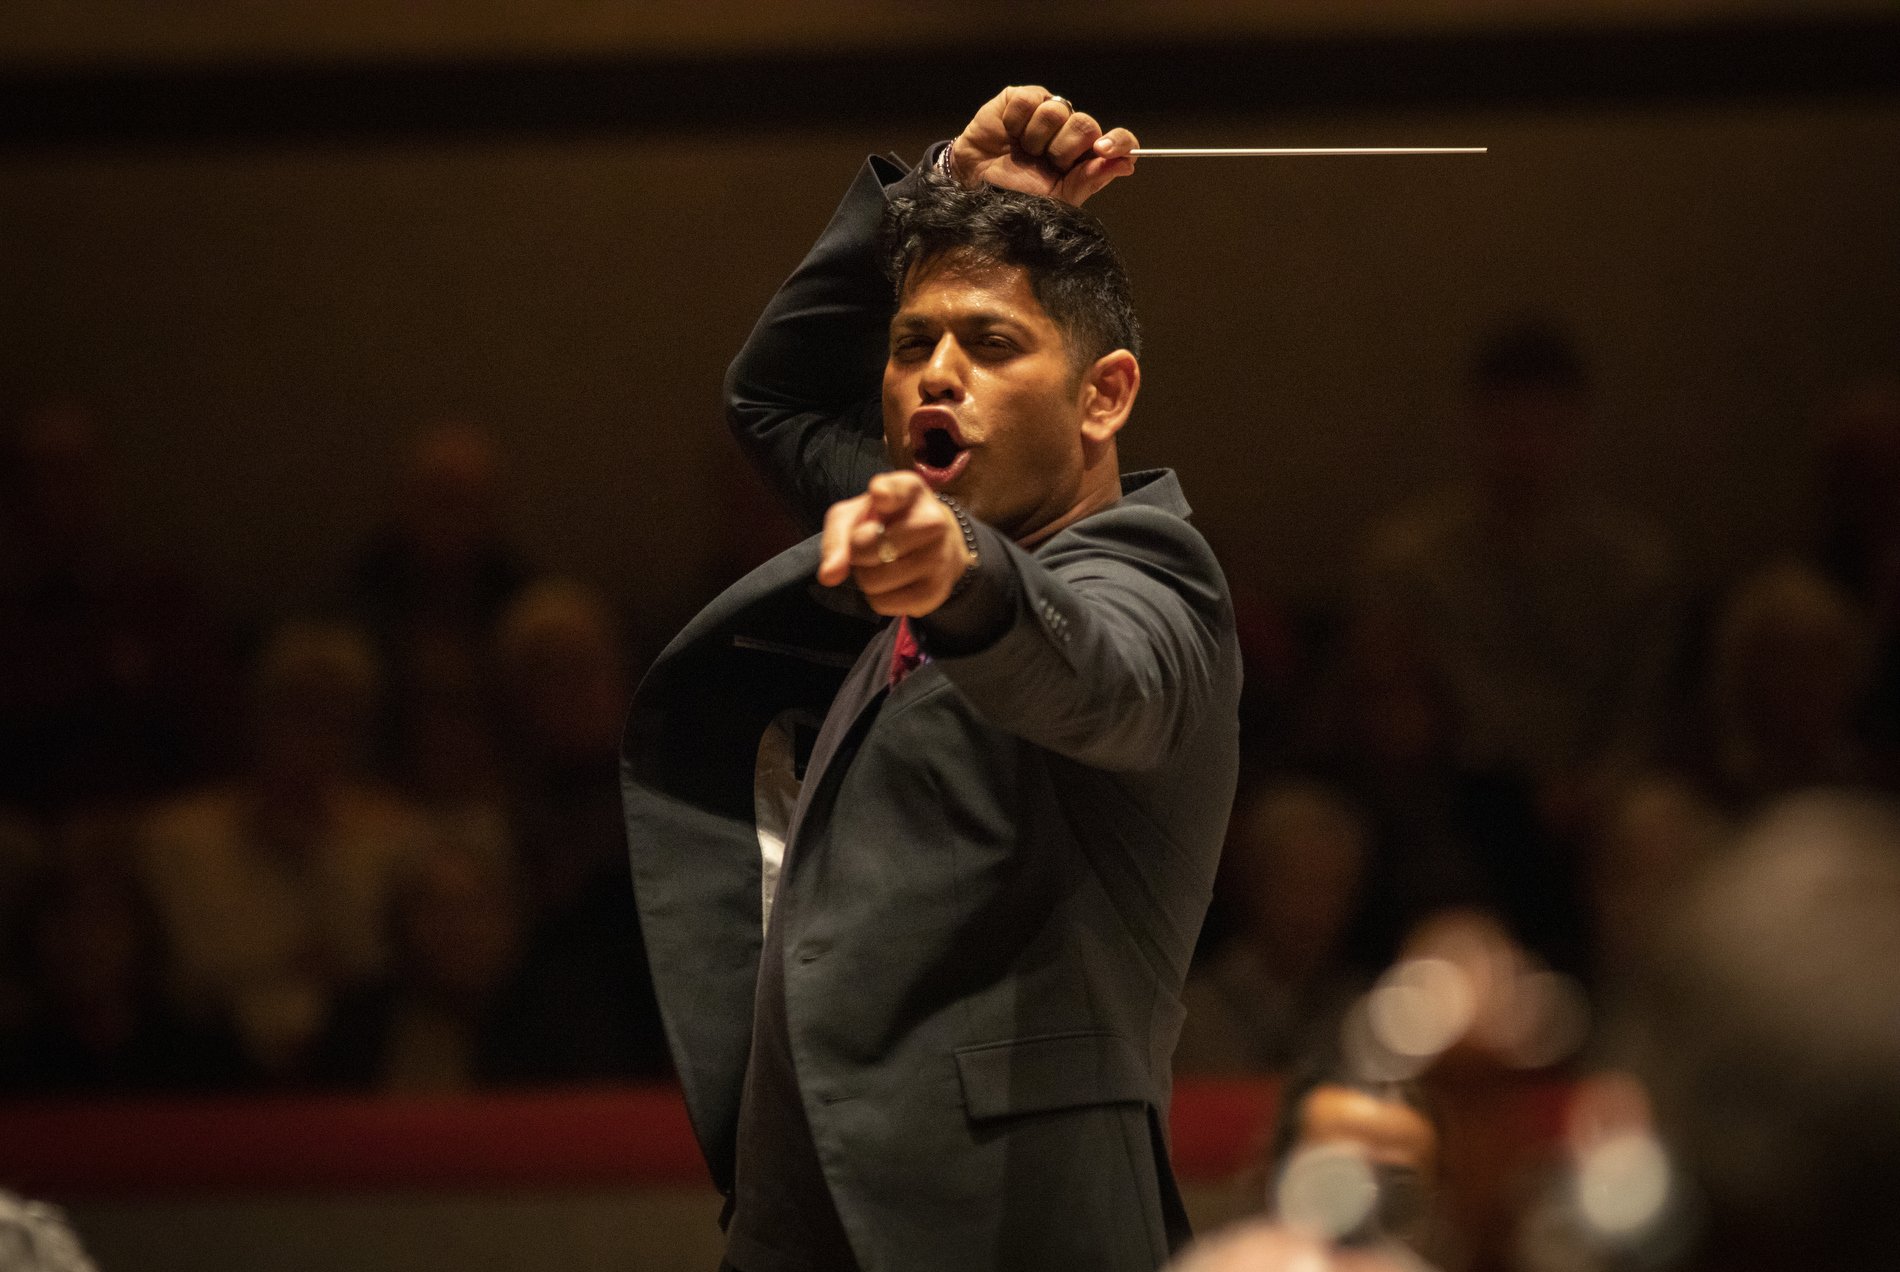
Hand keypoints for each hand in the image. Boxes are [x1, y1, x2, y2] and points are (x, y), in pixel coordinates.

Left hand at [817, 472, 973, 616]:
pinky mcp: (937, 591)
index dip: (884, 494)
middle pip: (867, 547)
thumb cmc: (886, 524)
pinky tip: (894, 582)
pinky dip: (879, 598)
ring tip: (883, 563)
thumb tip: (829, 576)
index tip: (879, 495)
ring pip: (873, 581)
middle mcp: (934, 521)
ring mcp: (940, 558)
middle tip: (871, 545)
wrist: (935, 545)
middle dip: (857, 552)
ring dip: (867, 578)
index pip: (896, 491)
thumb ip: (837, 538)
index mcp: (911, 490)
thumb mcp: (855, 516)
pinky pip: (884, 605)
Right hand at [947, 85, 1137, 205]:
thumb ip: (1091, 180)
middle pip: (1087, 124)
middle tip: (1045, 163)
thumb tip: (1127, 164)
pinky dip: (1016, 121)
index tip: (1103, 150)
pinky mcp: (1020, 99)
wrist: (975, 193)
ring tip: (1022, 151)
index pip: (1118, 141)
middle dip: (1064, 148)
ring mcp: (1045, 113)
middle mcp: (1070, 132)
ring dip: (1037, 138)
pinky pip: (1030, 99)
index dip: (1118, 142)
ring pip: (1058, 110)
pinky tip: (1008, 134)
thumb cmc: (1017, 199)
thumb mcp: (1058, 199)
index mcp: (1085, 158)